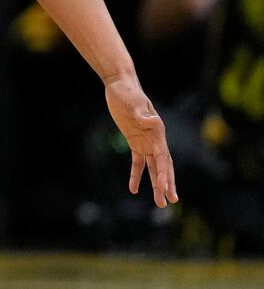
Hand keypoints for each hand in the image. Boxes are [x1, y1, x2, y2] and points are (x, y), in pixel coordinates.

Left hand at [104, 72, 177, 207]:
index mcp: (157, 133)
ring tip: (159, 202)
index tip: (166, 190)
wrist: (120, 86)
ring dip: (155, 184)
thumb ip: (143, 114)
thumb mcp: (134, 103)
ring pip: (153, 168)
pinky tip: (133, 189)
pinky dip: (136, 175)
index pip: (164, 159)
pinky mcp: (134, 141)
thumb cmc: (128, 93)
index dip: (165, 175)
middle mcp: (154, 140)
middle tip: (169, 202)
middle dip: (166, 184)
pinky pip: (137, 162)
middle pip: (163, 167)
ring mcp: (145, 142)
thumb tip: (154, 121)